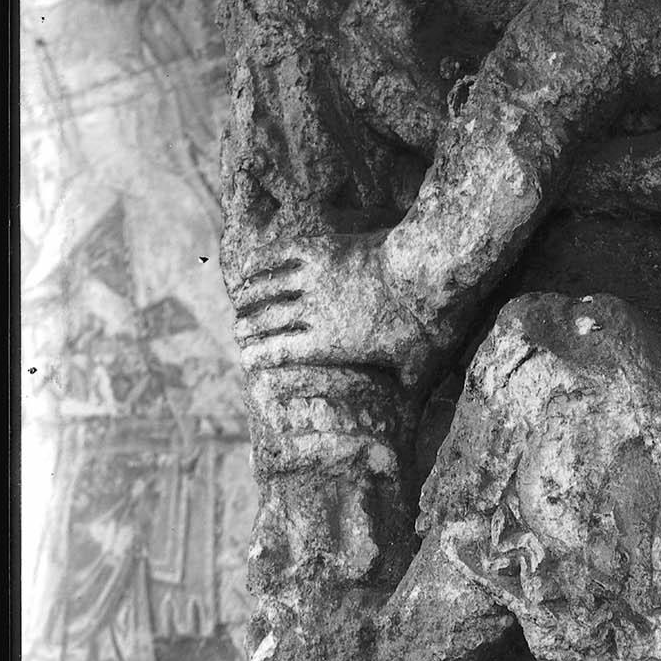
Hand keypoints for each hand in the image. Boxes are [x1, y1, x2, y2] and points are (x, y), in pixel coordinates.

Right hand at [229, 231, 444, 387]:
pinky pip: (278, 254)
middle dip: (246, 328)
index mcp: (327, 343)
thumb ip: (406, 385)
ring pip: (266, 287)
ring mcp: (313, 278)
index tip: (245, 358)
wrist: (422, 270)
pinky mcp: (319, 249)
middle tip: (238, 331)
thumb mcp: (416, 361)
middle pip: (266, 321)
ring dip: (247, 295)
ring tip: (239, 300)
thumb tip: (412, 411)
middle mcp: (312, 312)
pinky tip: (248, 265)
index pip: (277, 352)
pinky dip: (258, 260)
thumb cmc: (422, 320)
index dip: (256, 356)